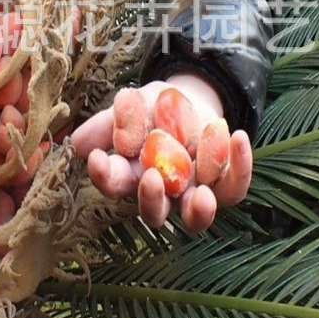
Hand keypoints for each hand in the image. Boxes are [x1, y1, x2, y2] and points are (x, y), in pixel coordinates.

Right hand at [70, 76, 251, 231]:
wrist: (190, 100)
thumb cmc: (154, 108)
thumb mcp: (132, 105)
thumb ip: (110, 122)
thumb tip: (78, 145)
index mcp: (132, 174)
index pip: (114, 183)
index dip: (103, 176)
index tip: (96, 158)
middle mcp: (162, 191)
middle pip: (154, 213)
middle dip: (151, 200)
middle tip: (151, 178)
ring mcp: (193, 192)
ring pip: (194, 217)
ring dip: (198, 210)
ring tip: (203, 195)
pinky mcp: (224, 184)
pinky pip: (233, 186)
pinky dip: (240, 166)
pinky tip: (237, 137)